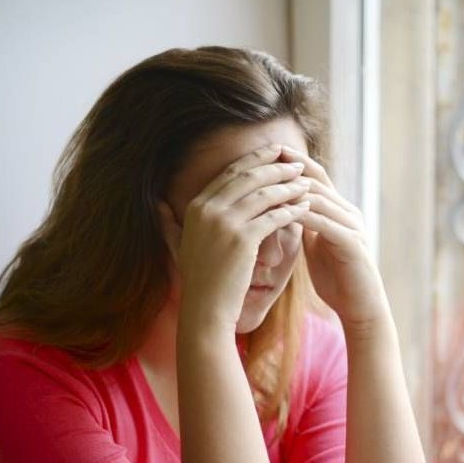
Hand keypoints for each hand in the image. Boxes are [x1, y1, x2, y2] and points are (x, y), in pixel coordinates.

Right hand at [157, 144, 311, 330]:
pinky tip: (305, 206)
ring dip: (288, 185)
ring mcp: (224, 224)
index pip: (230, 172)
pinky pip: (274, 216)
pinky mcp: (243, 240)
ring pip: (264, 194)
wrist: (205, 309)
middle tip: (297, 162)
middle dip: (276, 166)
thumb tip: (158, 205)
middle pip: (248, 176)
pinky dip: (292, 209)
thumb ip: (169, 223)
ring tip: (306, 182)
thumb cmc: (197, 280)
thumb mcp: (177, 246)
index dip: (254, 159)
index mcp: (195, 206)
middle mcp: (207, 210)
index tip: (274, 153)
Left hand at [277, 146, 392, 333]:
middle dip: (286, 170)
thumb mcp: (314, 246)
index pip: (313, 175)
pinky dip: (302, 216)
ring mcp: (353, 226)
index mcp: (339, 210)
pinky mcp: (352, 244)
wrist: (360, 308)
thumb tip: (280, 209)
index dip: (290, 162)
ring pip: (319, 198)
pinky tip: (279, 214)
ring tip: (263, 185)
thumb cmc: (336, 279)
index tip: (262, 153)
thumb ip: (304, 225)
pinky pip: (324, 223)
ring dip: (290, 190)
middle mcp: (348, 211)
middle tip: (259, 161)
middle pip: (315, 180)